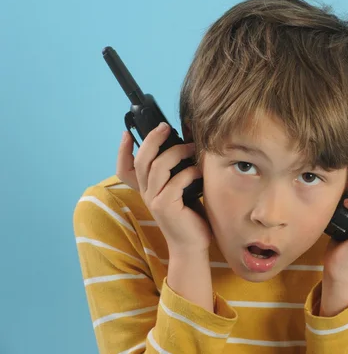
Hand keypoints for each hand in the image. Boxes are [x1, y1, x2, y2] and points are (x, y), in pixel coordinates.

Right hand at [116, 122, 211, 255]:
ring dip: (175, 152)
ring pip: (157, 167)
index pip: (124, 169)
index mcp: (146, 188)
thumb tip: (185, 143)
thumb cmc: (189, 215)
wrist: (191, 245)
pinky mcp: (166, 207)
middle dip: (151, 139)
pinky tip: (199, 171)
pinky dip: (189, 172)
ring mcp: (154, 200)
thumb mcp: (179, 190)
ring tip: (190, 147)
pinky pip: (175, 182)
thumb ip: (175, 172)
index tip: (126, 132)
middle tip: (165, 127)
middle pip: (141, 160)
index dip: (122, 151)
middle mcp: (146, 193)